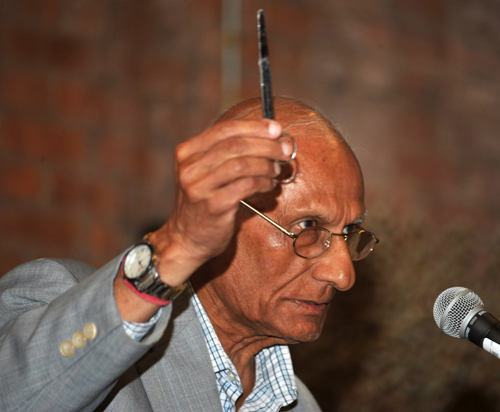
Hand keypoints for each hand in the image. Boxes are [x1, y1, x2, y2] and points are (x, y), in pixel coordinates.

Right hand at [149, 119, 291, 285]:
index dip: (254, 127)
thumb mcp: (206, 172)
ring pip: (242, 164)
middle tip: (284, 149)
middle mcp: (190, 167)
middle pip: (236, 145)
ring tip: (277, 170)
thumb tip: (270, 136)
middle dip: (266, 145)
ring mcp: (199, 187)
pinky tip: (269, 185)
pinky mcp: (213, 205)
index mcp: (187, 152)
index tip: (276, 128)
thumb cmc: (205, 202)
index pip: (224, 129)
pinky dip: (263, 182)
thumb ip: (229, 154)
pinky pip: (246, 186)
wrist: (187, 238)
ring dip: (266, 164)